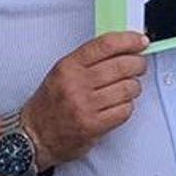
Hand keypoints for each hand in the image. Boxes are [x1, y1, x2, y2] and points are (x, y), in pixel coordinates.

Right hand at [23, 31, 147, 168]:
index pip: (106, 45)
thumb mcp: (63, 72)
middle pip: (122, 65)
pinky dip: (127, 106)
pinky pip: (124, 110)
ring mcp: (85, 106)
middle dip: (138, 64)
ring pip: (127, 88)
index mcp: (69, 66)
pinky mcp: (93, 126)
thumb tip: (123, 47)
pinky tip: (120, 105)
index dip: (129, 40)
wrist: (34, 135)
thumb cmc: (50, 103)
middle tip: (139, 65)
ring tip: (129, 87)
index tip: (140, 41)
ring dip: (134, 87)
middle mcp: (76, 84)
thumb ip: (89, 59)